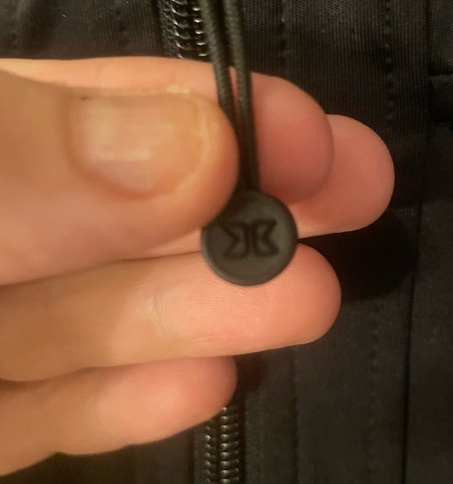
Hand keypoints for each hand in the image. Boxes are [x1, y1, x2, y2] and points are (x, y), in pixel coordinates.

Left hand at [0, 57, 393, 473]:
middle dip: (247, 204)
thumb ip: (34, 155)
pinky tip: (204, 384)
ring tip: (309, 300)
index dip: (214, 112)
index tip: (311, 134)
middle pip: (133, 211)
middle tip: (355, 195)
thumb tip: (197, 146)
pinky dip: (130, 397)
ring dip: (212, 307)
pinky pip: (60, 406)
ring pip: (105, 311)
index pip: (107, 109)